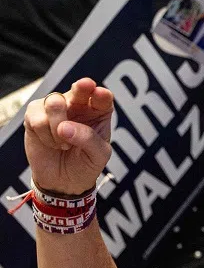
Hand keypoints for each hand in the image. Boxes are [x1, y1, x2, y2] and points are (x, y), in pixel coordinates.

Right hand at [24, 78, 113, 195]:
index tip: (101, 95)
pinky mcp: (35, 116)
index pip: (102, 98)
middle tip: (84, 86)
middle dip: (82, 87)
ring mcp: (55, 108)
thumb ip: (88, 139)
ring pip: (55, 103)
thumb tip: (64, 127)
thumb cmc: (86, 164)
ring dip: (59, 128)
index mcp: (98, 112)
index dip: (101, 95)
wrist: (64, 181)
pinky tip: (52, 144)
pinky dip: (46, 136)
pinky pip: (38, 119)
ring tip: (64, 144)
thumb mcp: (98, 156)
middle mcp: (77, 105)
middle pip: (80, 89)